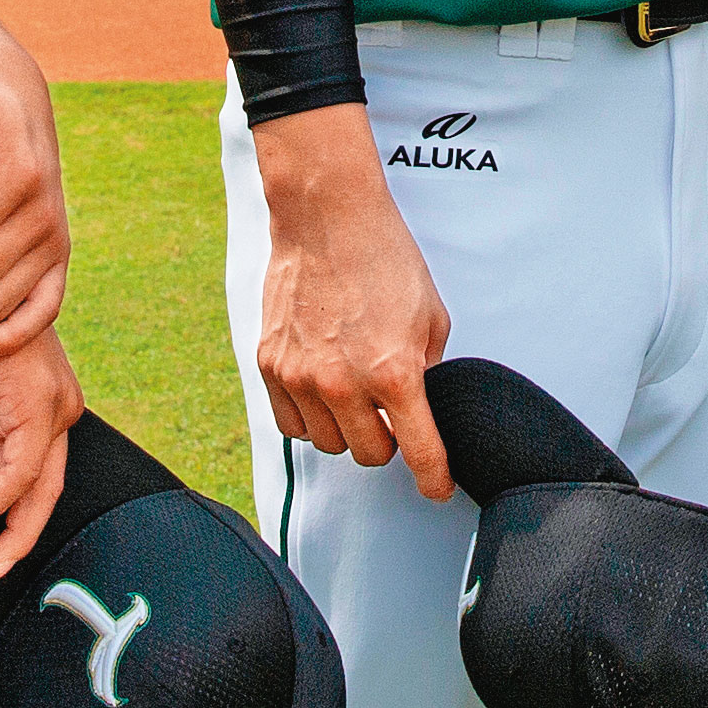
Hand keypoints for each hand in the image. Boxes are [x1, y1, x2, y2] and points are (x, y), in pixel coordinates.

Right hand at [249, 106, 453, 498]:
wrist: (327, 217)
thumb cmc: (384, 258)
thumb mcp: (431, 314)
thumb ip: (427, 367)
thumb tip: (421, 402)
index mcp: (394, 372)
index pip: (420, 451)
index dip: (434, 479)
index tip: (437, 489)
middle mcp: (344, 383)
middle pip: (370, 455)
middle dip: (387, 442)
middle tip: (391, 413)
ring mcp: (301, 377)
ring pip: (328, 444)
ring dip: (347, 429)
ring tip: (355, 391)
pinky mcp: (270, 365)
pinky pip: (291, 424)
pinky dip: (310, 418)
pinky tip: (323, 389)